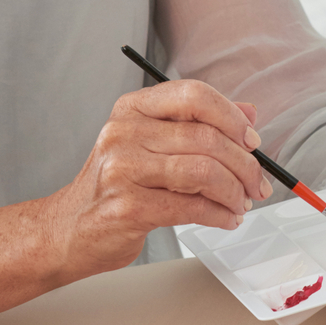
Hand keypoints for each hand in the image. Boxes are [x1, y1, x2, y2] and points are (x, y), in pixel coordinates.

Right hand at [40, 80, 272, 282]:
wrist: (68, 229)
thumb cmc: (116, 186)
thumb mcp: (152, 145)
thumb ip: (199, 125)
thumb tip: (250, 114)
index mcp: (133, 108)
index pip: (194, 95)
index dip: (232, 117)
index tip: (252, 142)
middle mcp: (124, 132)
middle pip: (205, 137)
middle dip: (244, 164)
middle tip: (257, 184)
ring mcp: (122, 169)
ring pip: (203, 171)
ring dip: (234, 192)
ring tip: (241, 204)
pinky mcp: (126, 207)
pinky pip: (191, 207)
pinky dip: (219, 215)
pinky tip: (226, 219)